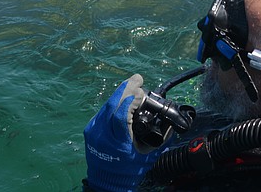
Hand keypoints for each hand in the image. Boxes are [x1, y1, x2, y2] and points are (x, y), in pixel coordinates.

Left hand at [84, 74, 167, 191]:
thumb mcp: (148, 154)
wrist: (107, 182)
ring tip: (132, 83)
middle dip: (126, 89)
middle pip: (112, 106)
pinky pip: (103, 111)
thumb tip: (170, 121)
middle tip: (138, 78)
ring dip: (120, 93)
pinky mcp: (90, 130)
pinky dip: (113, 101)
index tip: (142, 93)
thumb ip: (160, 137)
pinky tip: (122, 96)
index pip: (120, 115)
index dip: (130, 101)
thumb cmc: (131, 169)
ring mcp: (94, 132)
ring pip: (106, 105)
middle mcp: (103, 135)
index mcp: (118, 143)